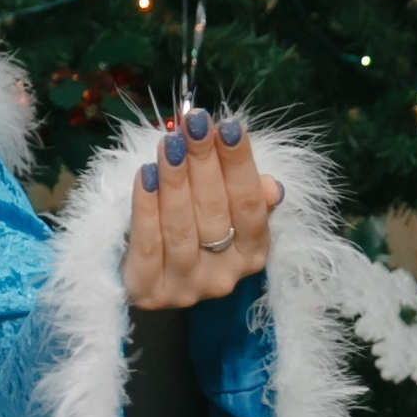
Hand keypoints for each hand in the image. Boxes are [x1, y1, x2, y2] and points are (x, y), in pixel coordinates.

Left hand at [124, 105, 279, 308]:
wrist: (148, 280)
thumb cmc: (193, 231)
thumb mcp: (226, 213)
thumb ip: (249, 197)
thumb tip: (271, 187)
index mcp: (253, 253)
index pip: (250, 204)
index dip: (240, 163)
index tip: (228, 125)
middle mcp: (225, 275)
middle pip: (215, 211)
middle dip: (203, 161)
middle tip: (193, 124)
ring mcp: (187, 287)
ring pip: (181, 227)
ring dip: (174, 179)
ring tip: (168, 143)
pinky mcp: (150, 292)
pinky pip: (147, 244)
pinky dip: (145, 207)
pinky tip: (145, 175)